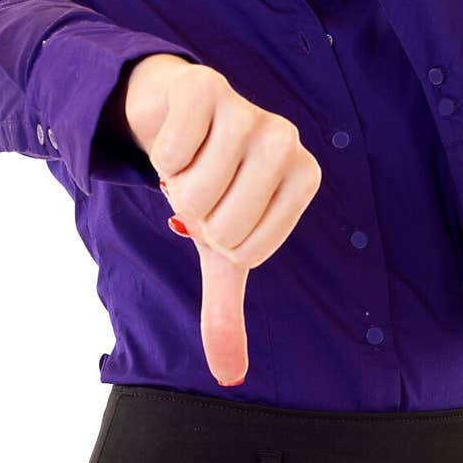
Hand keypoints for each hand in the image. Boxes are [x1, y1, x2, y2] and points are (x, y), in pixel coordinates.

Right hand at [124, 55, 321, 386]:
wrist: (175, 115)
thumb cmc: (212, 184)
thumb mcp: (219, 250)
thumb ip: (227, 308)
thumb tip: (230, 377)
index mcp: (304, 178)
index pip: (247, 248)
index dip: (219, 240)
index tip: (223, 212)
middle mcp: (287, 139)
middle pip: (222, 221)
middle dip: (195, 216)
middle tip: (203, 188)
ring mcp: (249, 108)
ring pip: (192, 187)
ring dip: (174, 184)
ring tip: (189, 164)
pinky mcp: (206, 85)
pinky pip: (169, 148)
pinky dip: (159, 152)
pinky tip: (176, 135)